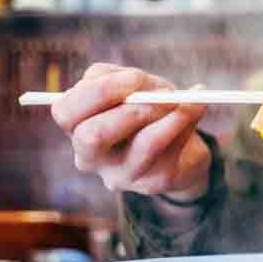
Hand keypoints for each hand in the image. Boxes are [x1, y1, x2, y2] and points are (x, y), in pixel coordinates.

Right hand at [51, 63, 210, 199]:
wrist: (177, 149)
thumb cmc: (145, 110)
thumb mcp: (131, 88)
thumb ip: (127, 80)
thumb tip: (141, 85)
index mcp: (76, 127)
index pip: (65, 112)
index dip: (97, 92)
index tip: (133, 78)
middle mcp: (90, 158)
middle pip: (91, 136)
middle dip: (130, 109)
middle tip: (159, 94)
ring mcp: (121, 175)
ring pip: (143, 145)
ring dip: (167, 114)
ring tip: (179, 98)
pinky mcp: (153, 183)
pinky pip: (173, 149)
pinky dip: (188, 120)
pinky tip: (197, 105)